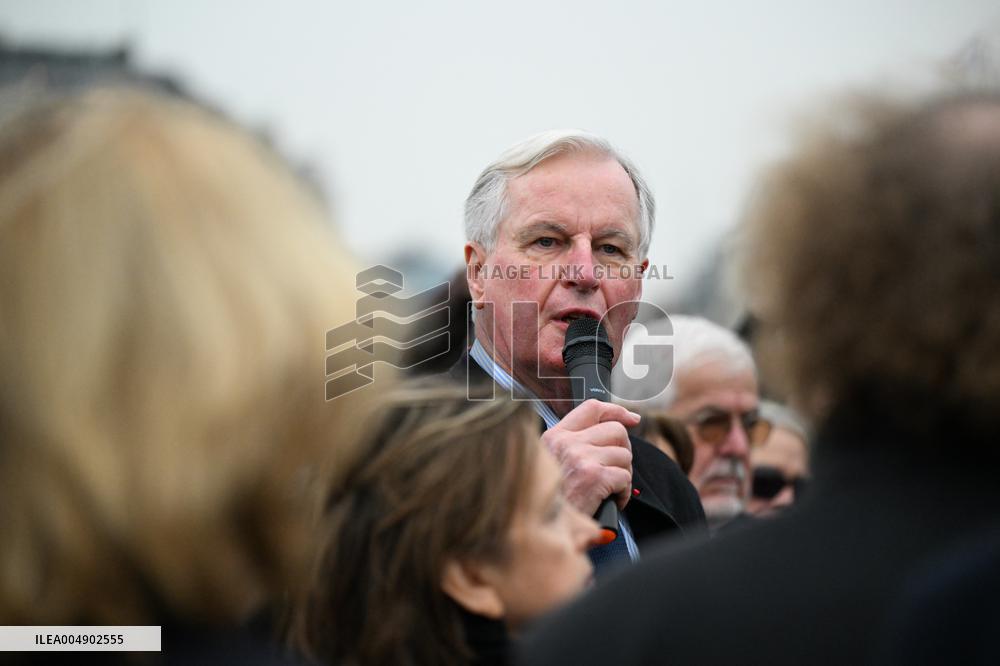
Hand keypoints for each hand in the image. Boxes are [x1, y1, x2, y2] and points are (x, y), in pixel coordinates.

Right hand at [540, 399, 640, 515]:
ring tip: (611, 488)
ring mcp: (580, 458)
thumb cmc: (553, 499)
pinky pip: (625, 477)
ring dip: (624, 474)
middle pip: (616, 430)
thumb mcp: (552, 463)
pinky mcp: (593, 477)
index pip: (592, 408)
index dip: (617, 411)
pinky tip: (612, 501)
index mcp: (556, 436)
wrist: (540, 527)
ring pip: (624, 455)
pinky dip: (624, 493)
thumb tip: (616, 427)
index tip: (632, 419)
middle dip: (623, 450)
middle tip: (616, 469)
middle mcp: (567, 443)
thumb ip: (575, 444)